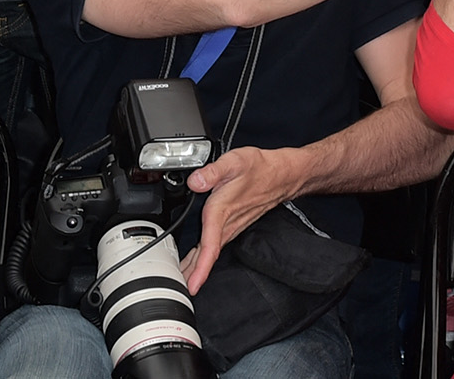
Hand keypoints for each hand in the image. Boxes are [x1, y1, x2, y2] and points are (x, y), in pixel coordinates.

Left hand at [182, 146, 308, 291]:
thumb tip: (194, 181)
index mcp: (221, 212)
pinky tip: (194, 262)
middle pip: (207, 258)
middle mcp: (227, 225)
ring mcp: (231, 228)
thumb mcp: (235, 162)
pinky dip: (203, 259)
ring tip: (178, 282)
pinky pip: (214, 248)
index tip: (191, 286)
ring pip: (210, 254)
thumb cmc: (259, 169)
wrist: (282, 175)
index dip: (200, 269)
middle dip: (190, 276)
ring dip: (195, 269)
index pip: (210, 247)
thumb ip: (212, 172)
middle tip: (172, 291)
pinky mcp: (233, 226)